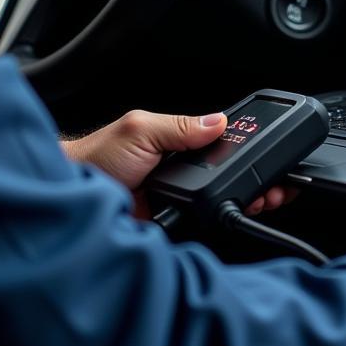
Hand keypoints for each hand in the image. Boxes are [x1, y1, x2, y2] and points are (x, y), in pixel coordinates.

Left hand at [61, 110, 295, 219]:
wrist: (68, 203)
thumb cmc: (94, 160)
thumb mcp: (139, 130)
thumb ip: (177, 126)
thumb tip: (218, 120)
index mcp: (177, 141)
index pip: (224, 142)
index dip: (250, 149)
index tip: (274, 157)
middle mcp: (182, 169)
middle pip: (231, 173)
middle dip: (259, 179)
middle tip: (278, 186)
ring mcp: (180, 198)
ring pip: (224, 200)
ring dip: (247, 200)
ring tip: (265, 199)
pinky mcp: (174, 224)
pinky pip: (205, 223)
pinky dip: (222, 222)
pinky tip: (235, 217)